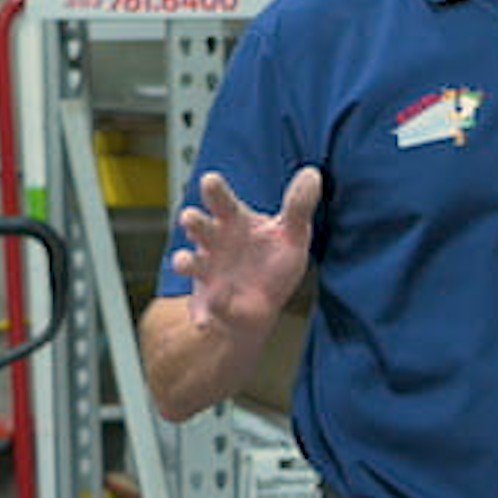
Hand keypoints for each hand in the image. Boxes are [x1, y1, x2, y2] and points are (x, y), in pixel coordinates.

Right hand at [168, 167, 322, 333]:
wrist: (262, 305)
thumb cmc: (272, 262)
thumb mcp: (292, 235)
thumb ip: (298, 207)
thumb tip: (313, 174)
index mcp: (233, 221)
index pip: (222, 200)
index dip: (215, 190)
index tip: (210, 181)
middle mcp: (214, 242)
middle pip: (198, 226)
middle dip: (193, 221)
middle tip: (191, 218)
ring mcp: (206, 271)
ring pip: (189, 262)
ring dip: (184, 261)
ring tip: (185, 262)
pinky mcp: (207, 302)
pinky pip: (202, 309)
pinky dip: (202, 316)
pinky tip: (204, 323)